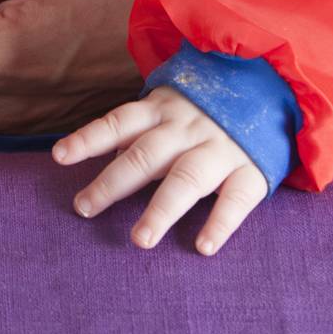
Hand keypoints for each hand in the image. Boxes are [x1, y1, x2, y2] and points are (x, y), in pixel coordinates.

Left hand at [52, 85, 267, 253]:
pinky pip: (237, 198)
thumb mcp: (170, 106)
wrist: (273, 87)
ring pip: (186, 179)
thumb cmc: (208, 107)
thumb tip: (105, 157)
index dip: (89, 138)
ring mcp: (221, 147)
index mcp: (163, 110)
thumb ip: (141, 130)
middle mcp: (188, 127)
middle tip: (84, 208)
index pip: (118, 122)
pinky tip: (203, 246)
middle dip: (112, 183)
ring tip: (139, 240)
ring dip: (161, 210)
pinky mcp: (252, 168)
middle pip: (144, 156)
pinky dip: (220, 222)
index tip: (59, 156)